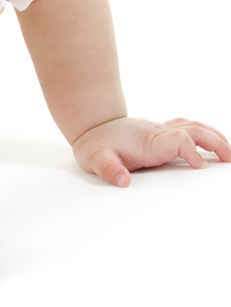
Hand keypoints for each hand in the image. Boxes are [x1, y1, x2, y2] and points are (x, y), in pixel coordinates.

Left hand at [72, 116, 230, 186]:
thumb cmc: (93, 144)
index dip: (192, 151)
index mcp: (148, 141)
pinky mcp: (159, 132)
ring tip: (228, 154)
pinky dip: (203, 133)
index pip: (178, 139)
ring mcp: (159, 130)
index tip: (201, 166)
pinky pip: (185, 127)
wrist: (89, 126)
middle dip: (215, 142)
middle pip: (193, 129)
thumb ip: (108, 169)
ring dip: (214, 136)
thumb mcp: (94, 159)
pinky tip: (212, 143)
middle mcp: (157, 133)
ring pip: (193, 125)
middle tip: (229, 159)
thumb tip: (123, 181)